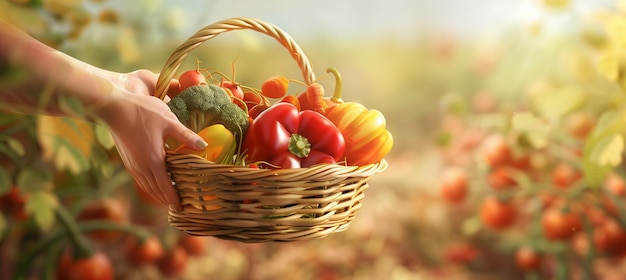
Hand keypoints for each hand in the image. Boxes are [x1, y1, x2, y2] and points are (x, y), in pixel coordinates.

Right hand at [94, 70, 205, 210]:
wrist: (113, 107)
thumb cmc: (143, 112)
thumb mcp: (169, 121)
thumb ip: (186, 135)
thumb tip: (204, 146)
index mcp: (153, 161)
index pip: (165, 187)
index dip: (174, 199)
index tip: (181, 208)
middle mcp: (141, 167)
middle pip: (156, 191)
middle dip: (167, 199)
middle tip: (180, 205)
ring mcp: (132, 165)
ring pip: (147, 187)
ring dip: (158, 194)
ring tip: (170, 197)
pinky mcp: (127, 160)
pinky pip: (141, 180)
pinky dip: (150, 185)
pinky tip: (156, 182)